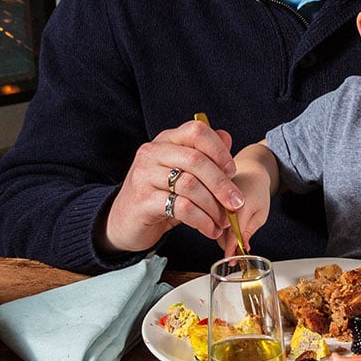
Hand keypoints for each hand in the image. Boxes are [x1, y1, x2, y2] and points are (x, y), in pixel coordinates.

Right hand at [99, 118, 244, 253]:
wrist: (124, 222)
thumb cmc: (157, 194)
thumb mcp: (179, 171)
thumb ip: (202, 154)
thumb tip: (226, 137)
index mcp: (165, 141)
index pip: (196, 130)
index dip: (219, 149)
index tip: (232, 171)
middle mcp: (152, 153)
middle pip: (196, 160)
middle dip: (222, 184)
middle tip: (236, 203)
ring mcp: (145, 176)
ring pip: (191, 185)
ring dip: (213, 207)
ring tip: (224, 222)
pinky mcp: (143, 201)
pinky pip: (182, 207)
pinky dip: (202, 220)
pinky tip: (210, 229)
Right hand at [215, 142, 275, 257]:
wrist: (250, 171)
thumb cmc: (258, 191)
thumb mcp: (260, 213)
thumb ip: (249, 230)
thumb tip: (242, 247)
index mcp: (238, 204)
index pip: (231, 232)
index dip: (231, 249)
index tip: (233, 260)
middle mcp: (220, 201)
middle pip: (217, 231)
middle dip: (226, 245)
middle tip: (237, 254)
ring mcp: (212, 199)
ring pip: (210, 225)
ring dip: (219, 235)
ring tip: (233, 238)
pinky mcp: (207, 199)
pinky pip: (208, 218)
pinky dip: (214, 226)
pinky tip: (224, 228)